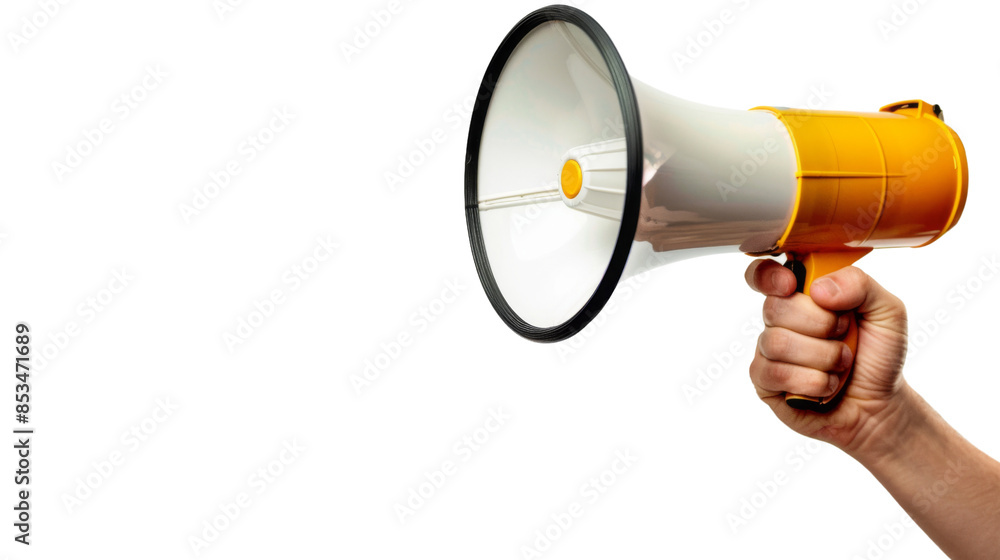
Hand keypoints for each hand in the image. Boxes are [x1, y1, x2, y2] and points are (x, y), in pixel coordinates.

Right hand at [744, 259, 910, 455]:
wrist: (880, 406)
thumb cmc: (878, 356)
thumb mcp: (887, 312)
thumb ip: (860, 285)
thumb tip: (818, 289)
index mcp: (803, 295)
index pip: (765, 274)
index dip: (770, 276)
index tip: (792, 285)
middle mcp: (780, 321)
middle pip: (775, 308)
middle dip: (821, 325)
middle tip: (843, 336)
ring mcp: (769, 352)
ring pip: (777, 342)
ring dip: (823, 357)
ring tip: (840, 365)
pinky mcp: (765, 382)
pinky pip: (774, 373)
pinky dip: (812, 381)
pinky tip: (826, 385)